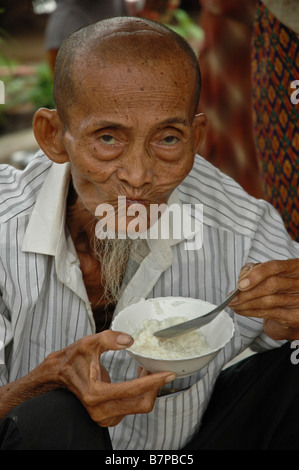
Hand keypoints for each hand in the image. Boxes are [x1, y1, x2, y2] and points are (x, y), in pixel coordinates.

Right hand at [53, 330, 175, 426]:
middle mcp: (100, 410)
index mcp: (96, 393)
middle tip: (159, 368)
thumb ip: (108, 339)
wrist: (59, 374)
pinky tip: (139, 377)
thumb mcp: (88, 342)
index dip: (153, 382)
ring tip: (146, 368)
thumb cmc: (74, 358)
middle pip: (141, 404)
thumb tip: (130, 340)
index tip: (168, 373)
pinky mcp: (108, 417)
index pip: (133, 391)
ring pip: (138, 406)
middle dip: (154, 387)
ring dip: (148, 389)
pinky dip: (140, 394)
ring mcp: (104, 417)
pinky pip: (132, 407)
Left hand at [229, 260, 298, 340]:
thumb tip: (241, 280)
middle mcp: (298, 282)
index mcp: (293, 267)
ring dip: (247, 304)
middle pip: (271, 285)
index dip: (255, 275)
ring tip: (234, 305)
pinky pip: (270, 314)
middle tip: (232, 298)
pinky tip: (242, 310)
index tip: (240, 285)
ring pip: (269, 301)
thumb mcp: (267, 272)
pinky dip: (252, 312)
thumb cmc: (278, 286)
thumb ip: (253, 270)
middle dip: (247, 293)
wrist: (292, 307)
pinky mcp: (296, 315)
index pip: (273, 267)